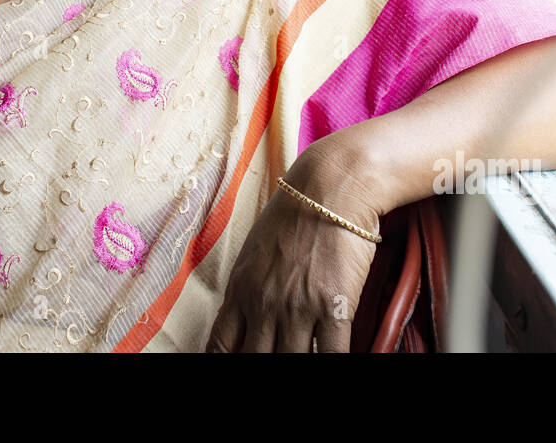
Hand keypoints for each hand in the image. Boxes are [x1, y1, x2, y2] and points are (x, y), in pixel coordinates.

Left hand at [204, 144, 381, 351]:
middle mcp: (264, 303)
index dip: (225, 364)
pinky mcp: (335, 307)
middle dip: (263, 367)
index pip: (220, 347)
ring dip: (297, 364)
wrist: (330, 187)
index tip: (236, 365)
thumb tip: (247, 320)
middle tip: (274, 358)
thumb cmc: (294, 213)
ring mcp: (298, 308)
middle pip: (255, 361)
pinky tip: (331, 358)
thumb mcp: (255, 250)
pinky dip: (331, 363)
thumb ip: (248, 288)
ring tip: (302, 356)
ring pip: (292, 363)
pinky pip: (332, 355)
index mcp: (240, 289)